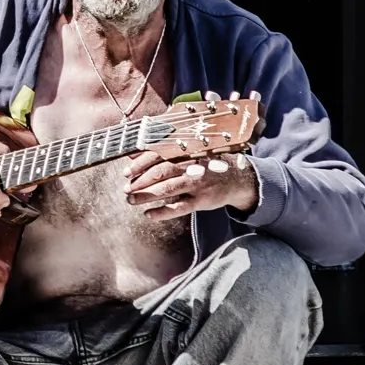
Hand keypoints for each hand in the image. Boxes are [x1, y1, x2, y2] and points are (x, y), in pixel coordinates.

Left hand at [125, 91, 261, 219]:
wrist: (239, 178)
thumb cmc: (208, 162)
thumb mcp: (191, 149)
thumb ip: (162, 150)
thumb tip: (133, 153)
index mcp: (188, 150)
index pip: (161, 154)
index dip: (142, 162)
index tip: (127, 170)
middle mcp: (192, 165)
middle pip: (162, 172)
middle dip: (141, 180)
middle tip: (125, 187)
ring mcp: (197, 183)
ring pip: (168, 189)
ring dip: (147, 195)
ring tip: (131, 200)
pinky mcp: (202, 201)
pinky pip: (180, 208)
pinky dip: (163, 212)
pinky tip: (148, 215)